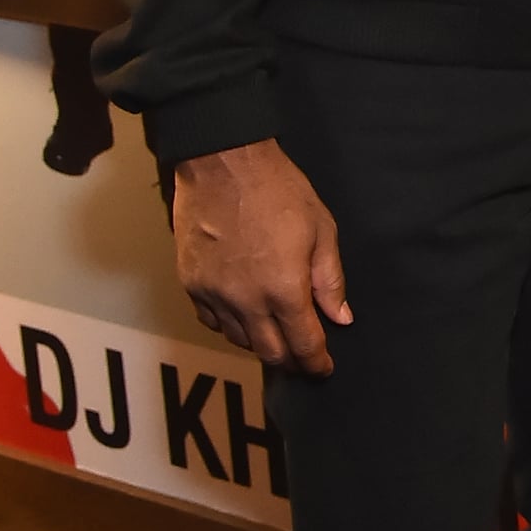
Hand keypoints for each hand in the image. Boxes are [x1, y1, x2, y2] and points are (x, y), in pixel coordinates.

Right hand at [173, 140, 350, 376]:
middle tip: (304, 359)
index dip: (317, 363)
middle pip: (270, 352)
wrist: (222, 161)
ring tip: (276, 335)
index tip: (324, 368)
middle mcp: (245, 300)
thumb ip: (329, 280)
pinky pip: (211, 321)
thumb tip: (340, 317)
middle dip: (292, 361)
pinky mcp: (190, 283)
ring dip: (261, 343)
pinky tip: (244, 316)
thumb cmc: (277, 189)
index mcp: (283, 289)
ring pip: (239, 340)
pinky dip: (230, 326)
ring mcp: (213, 294)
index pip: (303, 345)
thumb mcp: (321, 229)